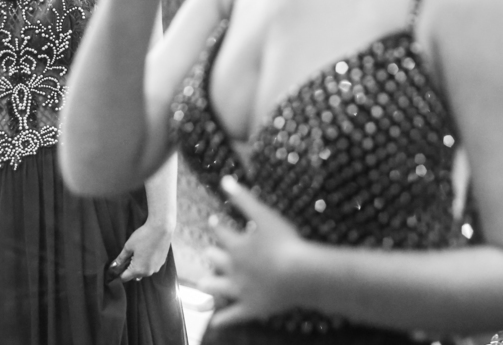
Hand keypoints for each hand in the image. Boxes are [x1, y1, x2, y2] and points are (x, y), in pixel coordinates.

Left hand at [111, 220, 172, 282]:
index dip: (118, 274)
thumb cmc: (143, 236)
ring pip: (143, 271)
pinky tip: (146, 251)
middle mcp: (148, 272)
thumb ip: (120, 259)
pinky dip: (147, 262)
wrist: (161, 228)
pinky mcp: (162, 262)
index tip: (116, 268)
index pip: (124, 278)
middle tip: (128, 257)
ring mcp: (156, 268)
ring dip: (139, 266)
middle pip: (134, 276)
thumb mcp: (128, 247)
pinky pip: (151, 266)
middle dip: (129, 269)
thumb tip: (113, 266)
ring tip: (138, 253)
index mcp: (138, 270)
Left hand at [200, 176, 313, 326]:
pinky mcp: (250, 308)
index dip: (217, 225)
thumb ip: (244, 198)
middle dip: (212, 254)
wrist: (298, 274)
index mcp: (236, 245)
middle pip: (216, 259)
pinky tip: (215, 321)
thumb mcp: (264, 214)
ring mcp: (240, 290)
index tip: (213, 221)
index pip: (221, 232)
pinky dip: (222, 319)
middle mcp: (233, 268)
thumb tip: (224, 179)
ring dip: (209, 284)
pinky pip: (232, 316)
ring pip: (216, 288)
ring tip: (204, 283)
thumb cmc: (284, 242)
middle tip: (210, 252)